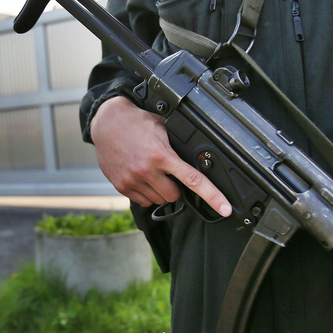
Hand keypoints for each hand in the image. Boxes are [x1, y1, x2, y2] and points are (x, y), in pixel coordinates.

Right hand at [90, 95, 231, 215]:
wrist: (107, 123)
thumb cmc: (137, 123)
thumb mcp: (163, 128)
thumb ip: (178, 144)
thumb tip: (198, 157)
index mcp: (162, 155)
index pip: (193, 180)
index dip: (213, 196)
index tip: (225, 208)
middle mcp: (147, 170)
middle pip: (174, 195)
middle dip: (176, 187)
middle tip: (168, 172)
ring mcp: (133, 180)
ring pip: (159, 200)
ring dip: (160, 190)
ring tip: (152, 172)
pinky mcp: (122, 186)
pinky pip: (143, 201)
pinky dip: (147, 193)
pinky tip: (142, 177)